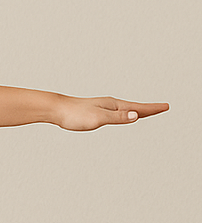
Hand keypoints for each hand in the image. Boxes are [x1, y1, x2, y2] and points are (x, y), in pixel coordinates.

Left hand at [54, 95, 168, 130]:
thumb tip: (136, 116)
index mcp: (114, 106)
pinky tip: (120, 116)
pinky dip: (124, 114)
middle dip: (150, 109)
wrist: (56, 109)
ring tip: (146, 112)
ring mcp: (103, 108)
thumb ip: (118, 118)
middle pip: (135, 108)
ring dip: (138, 111)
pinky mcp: (95, 111)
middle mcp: (110, 105)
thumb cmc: (75, 114)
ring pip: (125, 110)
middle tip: (163, 108)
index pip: (138, 108)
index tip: (166, 107)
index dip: (153, 109)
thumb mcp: (99, 118)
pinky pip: (115, 113)